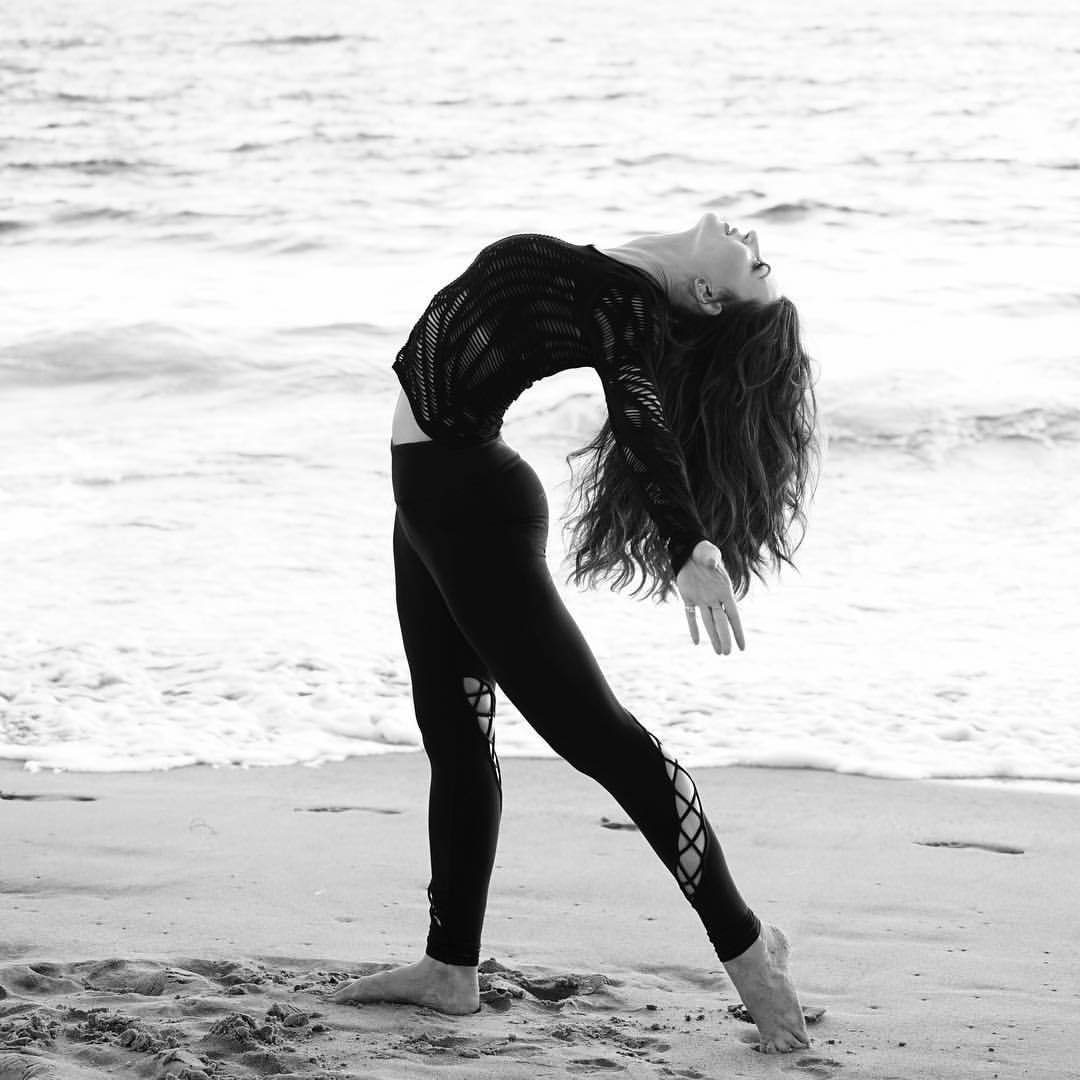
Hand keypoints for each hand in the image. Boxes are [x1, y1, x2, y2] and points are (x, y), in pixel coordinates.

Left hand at [676, 540, 744, 654]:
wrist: (690, 551)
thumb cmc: (703, 552)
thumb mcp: (709, 553)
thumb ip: (712, 558)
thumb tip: (712, 562)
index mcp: (724, 591)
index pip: (733, 616)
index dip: (738, 631)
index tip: (742, 646)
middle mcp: (714, 598)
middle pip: (721, 623)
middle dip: (725, 638)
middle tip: (727, 654)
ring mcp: (702, 600)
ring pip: (708, 622)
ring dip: (713, 637)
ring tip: (719, 652)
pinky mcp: (689, 598)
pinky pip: (691, 615)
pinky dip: (693, 628)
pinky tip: (696, 641)